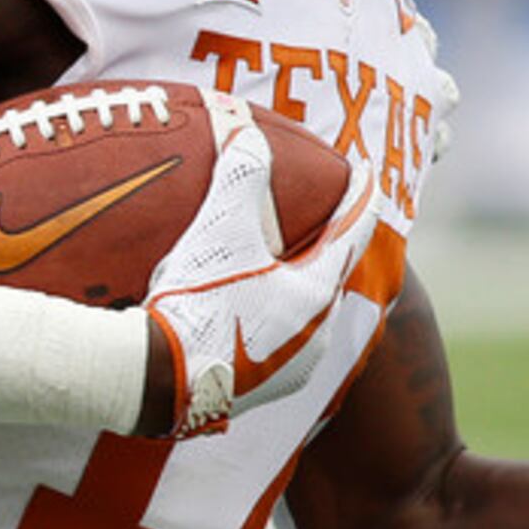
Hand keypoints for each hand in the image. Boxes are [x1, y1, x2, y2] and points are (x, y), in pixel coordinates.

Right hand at [140, 107, 374, 436]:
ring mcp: (295, 369)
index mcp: (316, 290)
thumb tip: (251, 135)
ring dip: (294, 289)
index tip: (368, 174)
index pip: (352, 232)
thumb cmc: (198, 299)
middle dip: (324, 247)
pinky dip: (271, 322)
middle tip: (318, 221)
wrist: (160, 380)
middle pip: (330, 276)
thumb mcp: (220, 226)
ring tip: (276, 270)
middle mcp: (318, 333)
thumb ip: (242, 175)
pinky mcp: (265, 393)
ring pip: (306, 315)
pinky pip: (281, 345)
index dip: (360, 198)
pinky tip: (247, 317)